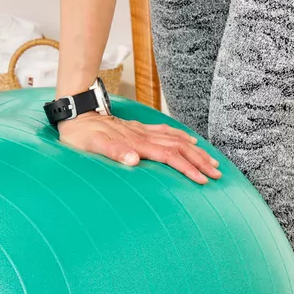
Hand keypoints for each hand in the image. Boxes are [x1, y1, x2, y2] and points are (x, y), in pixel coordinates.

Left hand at [56, 112, 221, 183]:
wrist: (77, 114)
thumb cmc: (82, 135)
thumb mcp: (92, 146)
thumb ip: (113, 152)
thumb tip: (133, 160)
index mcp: (136, 143)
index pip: (169, 156)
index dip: (187, 168)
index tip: (202, 179)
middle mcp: (143, 136)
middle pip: (179, 148)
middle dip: (199, 161)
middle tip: (217, 174)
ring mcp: (142, 131)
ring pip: (177, 140)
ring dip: (195, 151)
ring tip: (212, 160)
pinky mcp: (139, 128)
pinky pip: (166, 131)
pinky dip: (181, 136)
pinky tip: (190, 140)